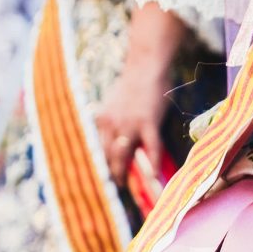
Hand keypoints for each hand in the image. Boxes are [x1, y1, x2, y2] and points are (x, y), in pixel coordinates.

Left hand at [93, 2, 192, 189]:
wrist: (146, 64)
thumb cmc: (135, 84)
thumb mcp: (115, 104)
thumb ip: (114, 123)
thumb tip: (118, 143)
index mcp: (101, 120)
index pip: (99, 149)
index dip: (102, 165)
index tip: (103, 178)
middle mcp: (111, 124)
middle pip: (108, 156)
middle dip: (112, 174)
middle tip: (116, 187)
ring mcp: (129, 124)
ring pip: (123, 156)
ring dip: (125, 175)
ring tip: (129, 188)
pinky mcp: (148, 123)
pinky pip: (150, 150)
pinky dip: (151, 166)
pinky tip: (153, 179)